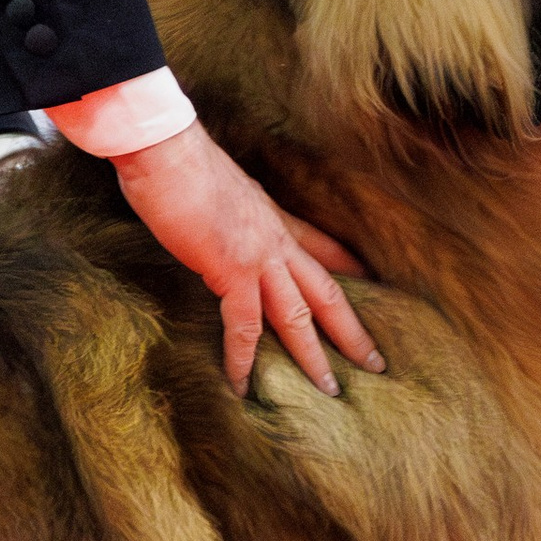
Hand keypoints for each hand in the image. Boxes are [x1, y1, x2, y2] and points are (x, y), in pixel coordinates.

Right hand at [110, 120, 383, 395]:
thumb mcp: (216, 188)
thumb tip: (216, 226)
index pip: (321, 245)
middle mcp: (275, 238)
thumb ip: (227, 213)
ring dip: (314, 356)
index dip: (348, 266)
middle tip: (375, 362)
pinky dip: (243, 359)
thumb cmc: (178, 162)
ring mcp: (259, 256)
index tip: (371, 283)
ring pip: (299, 315)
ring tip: (330, 391)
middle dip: (352, 329)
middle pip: (326, 290)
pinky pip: (244, 326)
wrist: (165, 149)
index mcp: (273, 217)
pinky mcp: (231, 270)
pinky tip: (242, 386)